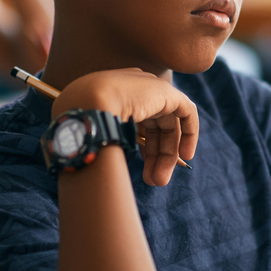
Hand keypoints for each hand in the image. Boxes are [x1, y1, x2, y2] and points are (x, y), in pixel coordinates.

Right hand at [54, 69, 198, 186]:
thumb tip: (102, 167)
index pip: (137, 123)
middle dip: (155, 156)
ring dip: (167, 155)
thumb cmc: (81, 124)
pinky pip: (186, 112)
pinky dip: (189, 133)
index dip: (143, 147)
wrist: (86, 106)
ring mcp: (149, 89)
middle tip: (153, 181)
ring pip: (168, 125)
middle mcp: (134, 89)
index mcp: (115, 95)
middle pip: (154, 126)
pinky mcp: (166, 92)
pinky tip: (185, 155)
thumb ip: (105, 144)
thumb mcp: (93, 135)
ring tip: (159, 180)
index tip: (144, 170)